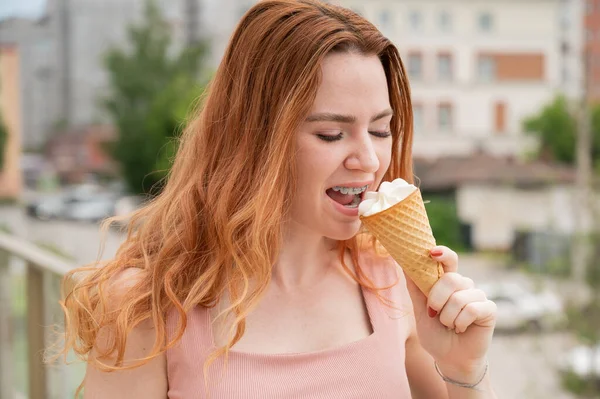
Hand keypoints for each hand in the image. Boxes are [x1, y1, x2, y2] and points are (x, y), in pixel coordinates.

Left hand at [405, 246, 496, 381]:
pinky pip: (472, 309)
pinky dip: (461, 322)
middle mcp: (464, 285)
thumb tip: (403, 263)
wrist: (450, 359)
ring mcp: (478, 296)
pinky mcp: (489, 309)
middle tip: (435, 314)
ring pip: (460, 297)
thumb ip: (415, 288)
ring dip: (448, 317)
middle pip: (451, 279)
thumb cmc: (435, 333)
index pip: (448, 260)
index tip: (431, 252)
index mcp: (446, 282)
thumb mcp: (420, 310)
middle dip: (437, 299)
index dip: (442, 253)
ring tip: (449, 325)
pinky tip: (462, 329)